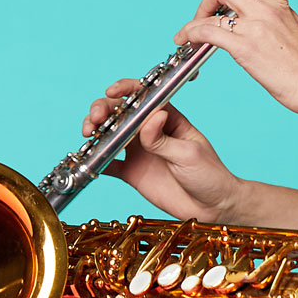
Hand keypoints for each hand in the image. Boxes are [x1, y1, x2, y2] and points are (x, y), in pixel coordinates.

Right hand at [82, 80, 243, 223]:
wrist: (211, 207)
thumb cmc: (208, 174)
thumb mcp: (189, 153)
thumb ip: (164, 139)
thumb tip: (151, 116)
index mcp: (167, 118)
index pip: (144, 96)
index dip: (126, 89)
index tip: (113, 92)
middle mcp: (149, 131)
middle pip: (120, 112)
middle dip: (103, 109)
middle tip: (96, 119)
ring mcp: (138, 151)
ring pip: (109, 134)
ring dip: (95, 130)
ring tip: (89, 134)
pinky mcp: (131, 172)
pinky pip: (107, 164)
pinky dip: (94, 161)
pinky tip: (86, 160)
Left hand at [175, 0, 297, 117]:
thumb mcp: (296, 27)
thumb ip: (279, 16)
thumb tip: (264, 14)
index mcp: (281, 4)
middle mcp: (266, 10)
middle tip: (208, 14)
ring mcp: (254, 26)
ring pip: (214, 1)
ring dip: (195, 17)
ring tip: (189, 32)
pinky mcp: (244, 47)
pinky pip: (207, 30)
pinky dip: (190, 32)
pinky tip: (187, 41)